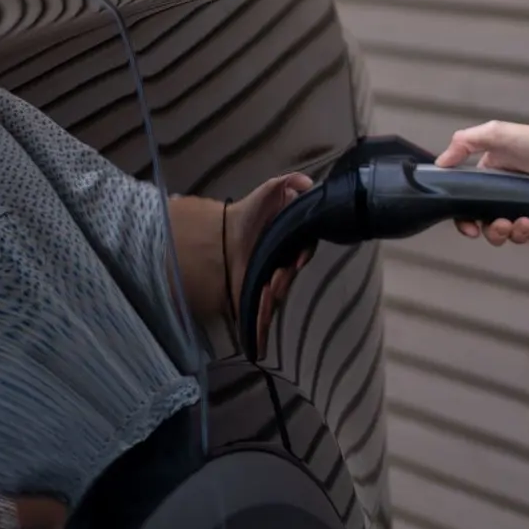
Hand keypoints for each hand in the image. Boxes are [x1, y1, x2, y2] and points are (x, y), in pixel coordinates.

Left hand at [222, 172, 314, 356]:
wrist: (220, 234)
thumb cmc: (250, 213)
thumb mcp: (271, 190)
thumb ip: (290, 183)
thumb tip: (307, 183)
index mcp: (288, 244)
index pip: (301, 253)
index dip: (300, 256)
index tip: (294, 261)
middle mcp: (281, 266)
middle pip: (286, 280)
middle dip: (281, 283)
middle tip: (273, 283)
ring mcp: (268, 284)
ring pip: (273, 300)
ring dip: (268, 303)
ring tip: (261, 297)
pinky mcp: (252, 299)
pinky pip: (259, 318)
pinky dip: (258, 331)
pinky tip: (256, 345)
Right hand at [434, 120, 528, 245]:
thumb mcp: (494, 134)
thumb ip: (463, 143)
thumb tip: (440, 164)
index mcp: (490, 178)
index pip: (470, 208)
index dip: (466, 223)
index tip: (471, 228)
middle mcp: (507, 194)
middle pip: (490, 227)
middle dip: (495, 232)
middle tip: (503, 224)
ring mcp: (527, 205)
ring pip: (513, 234)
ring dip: (516, 234)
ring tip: (525, 222)